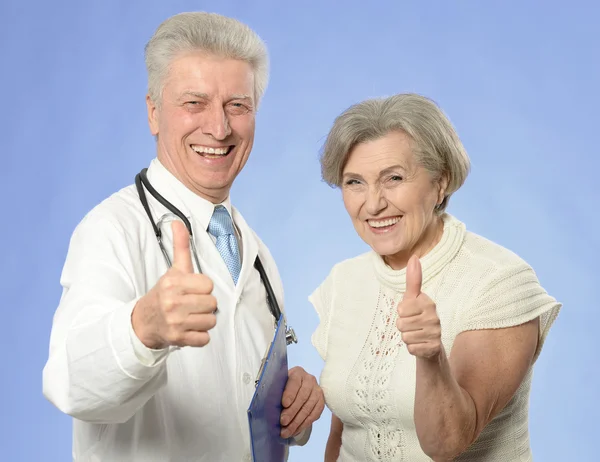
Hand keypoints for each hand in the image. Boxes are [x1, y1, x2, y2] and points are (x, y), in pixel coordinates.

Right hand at [132, 220, 216, 348]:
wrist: (143, 322)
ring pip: (210, 321)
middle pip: (212, 304)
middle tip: (190, 305)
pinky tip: (188, 330)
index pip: (208, 285)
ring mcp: (175, 322)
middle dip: (204, 305)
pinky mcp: (178, 339)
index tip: (191, 291)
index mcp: (173, 283)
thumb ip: (180, 247)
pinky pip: (204, 339)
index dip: (203, 289)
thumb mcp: (172, 270)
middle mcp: (173, 302)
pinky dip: (199, 337)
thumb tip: (178, 222)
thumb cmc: (163, 294)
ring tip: (189, 317)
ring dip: (203, 321)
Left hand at [280, 366, 324, 438]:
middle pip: (302, 397)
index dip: (290, 393)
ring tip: (286, 431)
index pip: (294, 382)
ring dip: (297, 422)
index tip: (284, 404)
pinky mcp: (321, 402)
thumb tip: (270, 406)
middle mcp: (310, 380)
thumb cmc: (284, 387)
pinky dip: (303, 425)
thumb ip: (276, 392)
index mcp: (297, 373)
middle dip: (292, 411)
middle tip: (283, 422)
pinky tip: (295, 430)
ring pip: (308, 408)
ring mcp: (317, 391)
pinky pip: (314, 415)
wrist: (298, 389)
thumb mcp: (279, 385)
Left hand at [396, 255, 441, 359]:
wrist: (431, 344)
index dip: (401, 313)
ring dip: (407, 337)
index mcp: (429, 303)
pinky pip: (411, 348)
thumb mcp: (413, 298)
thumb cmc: (418, 317)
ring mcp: (435, 334)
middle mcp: (434, 318)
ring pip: (405, 337)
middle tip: (413, 326)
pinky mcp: (433, 348)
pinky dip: (412, 348)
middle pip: (401, 324)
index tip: (410, 313)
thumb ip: (413, 279)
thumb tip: (414, 257)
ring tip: (416, 334)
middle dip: (403, 326)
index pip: (401, 309)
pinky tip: (420, 344)